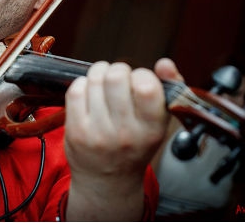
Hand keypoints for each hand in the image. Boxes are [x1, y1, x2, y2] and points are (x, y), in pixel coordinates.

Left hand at [63, 59, 177, 219]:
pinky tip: (89, 92)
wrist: (108, 181)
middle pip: (116, 77)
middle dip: (117, 70)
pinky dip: (82, 84)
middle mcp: (125, 133)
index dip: (141, 74)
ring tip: (103, 82)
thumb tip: (165, 63)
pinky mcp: (76, 131)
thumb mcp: (159, 123)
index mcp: (151, 129)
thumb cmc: (136, 144)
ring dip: (99, 73)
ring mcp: (98, 133)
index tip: (139, 81)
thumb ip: (168, 89)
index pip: (146, 86)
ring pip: (94, 80)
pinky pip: (75, 90)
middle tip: (118, 78)